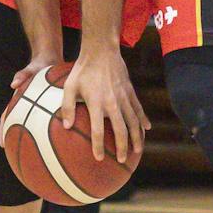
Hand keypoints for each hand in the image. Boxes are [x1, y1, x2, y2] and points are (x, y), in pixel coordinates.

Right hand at [0, 49, 61, 146]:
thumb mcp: (32, 67)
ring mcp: (35, 106)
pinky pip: (47, 121)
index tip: (2, 143)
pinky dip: (49, 131)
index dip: (3, 130)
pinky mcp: (46, 106)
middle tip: (14, 154)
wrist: (49, 59)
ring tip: (37, 154)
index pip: (7, 116)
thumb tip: (13, 83)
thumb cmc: (40, 63)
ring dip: (31, 138)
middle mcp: (25, 105)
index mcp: (18, 99)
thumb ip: (22, 74)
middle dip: (14, 139)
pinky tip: (59, 141)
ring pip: (31, 125)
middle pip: (17, 125)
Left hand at [60, 47, 148, 162]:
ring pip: (134, 122)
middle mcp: (113, 102)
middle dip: (122, 147)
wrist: (102, 51)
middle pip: (121, 130)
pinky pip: (139, 109)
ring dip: (136, 138)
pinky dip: (143, 120)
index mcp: (96, 103)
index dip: (98, 145)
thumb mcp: (69, 86)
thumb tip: (65, 126)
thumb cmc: (82, 70)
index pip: (98, 130)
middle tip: (121, 160)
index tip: (98, 158)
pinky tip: (147, 129)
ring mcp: (124, 97)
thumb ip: (67, 106)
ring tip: (136, 151)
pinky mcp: (131, 92)